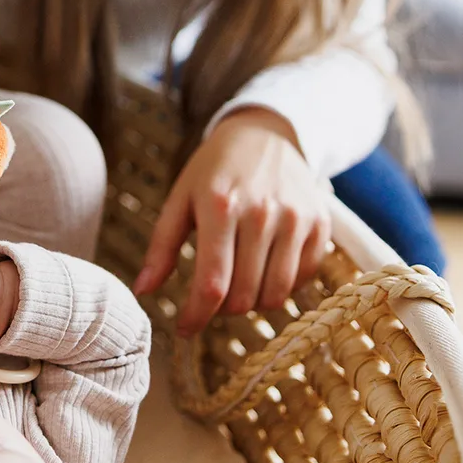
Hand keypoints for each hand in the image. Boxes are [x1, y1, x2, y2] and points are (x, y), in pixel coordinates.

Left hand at [133, 108, 330, 336]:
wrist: (267, 134)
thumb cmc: (215, 169)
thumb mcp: (181, 198)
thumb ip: (161, 246)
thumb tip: (142, 291)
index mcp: (220, 206)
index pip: (212, 283)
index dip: (196, 317)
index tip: (183, 329)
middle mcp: (262, 214)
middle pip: (244, 296)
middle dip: (221, 310)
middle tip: (210, 297)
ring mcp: (296, 220)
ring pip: (276, 295)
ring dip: (252, 303)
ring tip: (236, 284)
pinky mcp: (320, 225)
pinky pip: (303, 279)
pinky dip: (281, 286)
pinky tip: (263, 268)